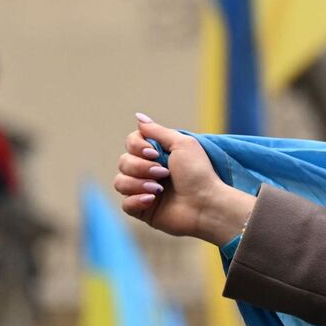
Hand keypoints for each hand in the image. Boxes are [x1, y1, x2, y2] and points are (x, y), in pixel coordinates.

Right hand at [113, 113, 254, 244]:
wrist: (206, 203)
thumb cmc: (198, 173)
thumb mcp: (182, 144)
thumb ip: (157, 131)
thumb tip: (138, 117)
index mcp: (157, 155)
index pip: (131, 143)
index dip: (137, 147)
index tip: (155, 153)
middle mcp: (148, 171)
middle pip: (123, 162)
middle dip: (141, 167)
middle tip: (164, 173)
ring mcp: (144, 190)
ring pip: (120, 182)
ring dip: (138, 183)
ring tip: (159, 189)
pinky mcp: (143, 209)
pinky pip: (125, 204)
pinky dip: (136, 200)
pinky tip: (152, 200)